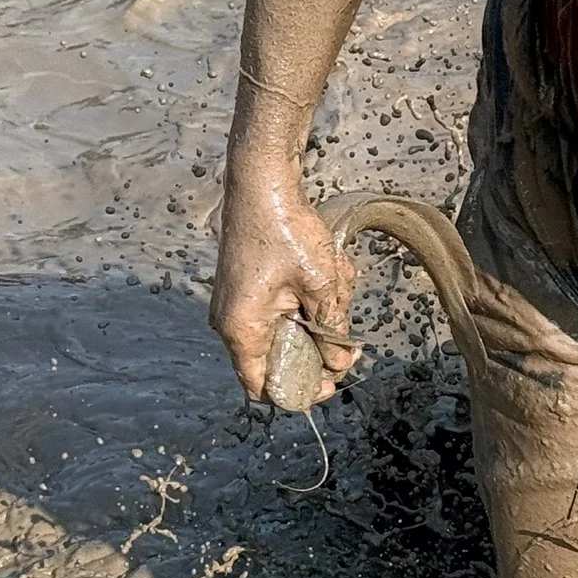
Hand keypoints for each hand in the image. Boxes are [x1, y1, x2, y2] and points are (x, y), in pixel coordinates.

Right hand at [210, 172, 357, 404]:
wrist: (261, 185)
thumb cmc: (286, 231)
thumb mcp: (321, 283)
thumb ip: (330, 328)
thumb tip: (340, 363)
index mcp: (242, 329)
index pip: (262, 386)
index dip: (298, 392)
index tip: (330, 383)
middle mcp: (233, 322)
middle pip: (282, 356)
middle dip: (320, 339)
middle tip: (344, 315)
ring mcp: (240, 305)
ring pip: (290, 327)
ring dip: (320, 310)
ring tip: (336, 275)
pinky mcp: (250, 289)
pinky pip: (286, 306)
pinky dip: (310, 294)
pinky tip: (327, 267)